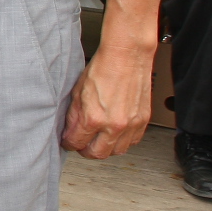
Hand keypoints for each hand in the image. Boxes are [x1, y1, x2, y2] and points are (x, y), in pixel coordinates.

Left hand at [61, 39, 153, 158]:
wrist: (126, 57)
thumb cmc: (102, 69)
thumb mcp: (77, 92)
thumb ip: (74, 116)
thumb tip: (70, 131)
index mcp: (94, 118)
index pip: (77, 143)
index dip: (69, 144)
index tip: (68, 142)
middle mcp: (114, 125)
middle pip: (97, 153)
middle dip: (86, 150)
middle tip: (82, 143)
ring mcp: (131, 124)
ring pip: (116, 151)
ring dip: (105, 148)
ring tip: (98, 139)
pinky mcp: (143, 121)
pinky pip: (132, 142)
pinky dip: (122, 141)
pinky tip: (115, 133)